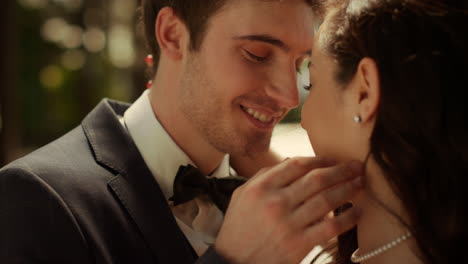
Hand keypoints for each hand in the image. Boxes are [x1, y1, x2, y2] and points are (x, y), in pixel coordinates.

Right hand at [214, 157, 362, 263]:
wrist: (233, 262)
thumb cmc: (238, 229)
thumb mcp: (241, 196)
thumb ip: (262, 177)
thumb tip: (289, 162)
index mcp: (261, 188)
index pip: (297, 165)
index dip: (320, 159)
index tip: (332, 159)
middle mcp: (276, 202)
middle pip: (316, 178)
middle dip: (341, 170)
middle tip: (355, 166)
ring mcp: (289, 224)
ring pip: (326, 199)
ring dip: (348, 189)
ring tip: (360, 183)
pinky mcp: (299, 244)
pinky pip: (330, 227)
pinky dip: (347, 217)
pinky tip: (357, 211)